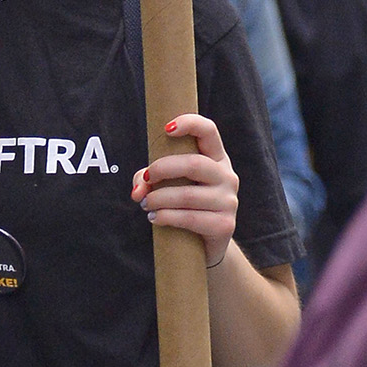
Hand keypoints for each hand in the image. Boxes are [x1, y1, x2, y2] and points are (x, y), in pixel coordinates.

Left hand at [130, 113, 237, 268]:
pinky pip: (190, 218)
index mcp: (216, 158)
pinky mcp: (224, 225)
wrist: (207, 243)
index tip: (166, 128)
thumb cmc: (183, 204)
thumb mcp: (167, 184)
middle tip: (147, 178)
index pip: (209, 131)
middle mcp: (227, 176)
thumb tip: (138, 190)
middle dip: (163, 169)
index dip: (190, 123)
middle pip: (194, 164)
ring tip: (146, 204)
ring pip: (188, 195)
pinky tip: (154, 218)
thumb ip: (148, 179)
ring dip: (159, 198)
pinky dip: (166, 217)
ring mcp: (228, 201)